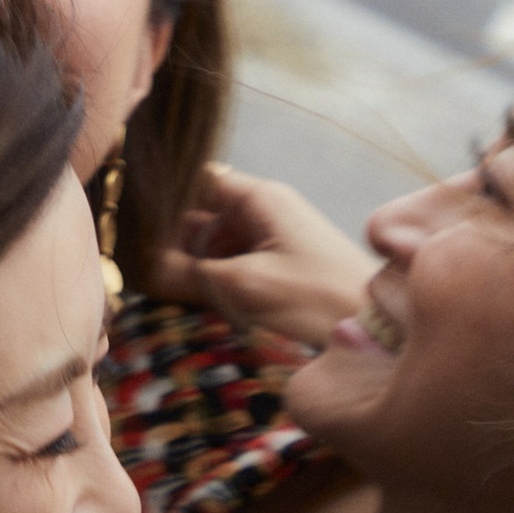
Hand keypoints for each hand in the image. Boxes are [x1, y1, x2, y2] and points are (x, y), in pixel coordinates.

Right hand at [149, 164, 375, 353]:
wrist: (379, 331)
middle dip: (175, 240)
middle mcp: (267, 211)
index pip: (199, 181)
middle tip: (139, 267)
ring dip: (193, 265)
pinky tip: (197, 301)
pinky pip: (236, 265)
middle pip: (205, 214)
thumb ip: (189, 272)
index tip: (134, 223)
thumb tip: (143, 266)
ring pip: (218, 244)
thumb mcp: (244, 286)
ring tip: (161, 287)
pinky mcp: (282, 268)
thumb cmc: (316, 298)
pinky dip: (215, 280)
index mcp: (261, 199)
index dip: (166, 198)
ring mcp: (276, 240)